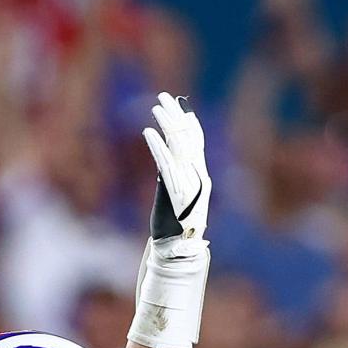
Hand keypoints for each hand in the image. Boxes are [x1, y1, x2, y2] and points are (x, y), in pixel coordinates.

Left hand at [143, 93, 210, 246]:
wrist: (178, 250)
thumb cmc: (175, 225)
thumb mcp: (177, 195)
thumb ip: (175, 174)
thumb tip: (166, 156)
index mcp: (200, 174)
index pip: (197, 140)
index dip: (188, 120)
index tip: (178, 103)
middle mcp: (197, 175)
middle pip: (188, 136)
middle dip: (175, 115)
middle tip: (163, 97)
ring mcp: (187, 182)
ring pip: (178, 145)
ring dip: (166, 124)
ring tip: (155, 107)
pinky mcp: (174, 191)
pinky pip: (165, 163)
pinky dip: (157, 146)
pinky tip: (147, 132)